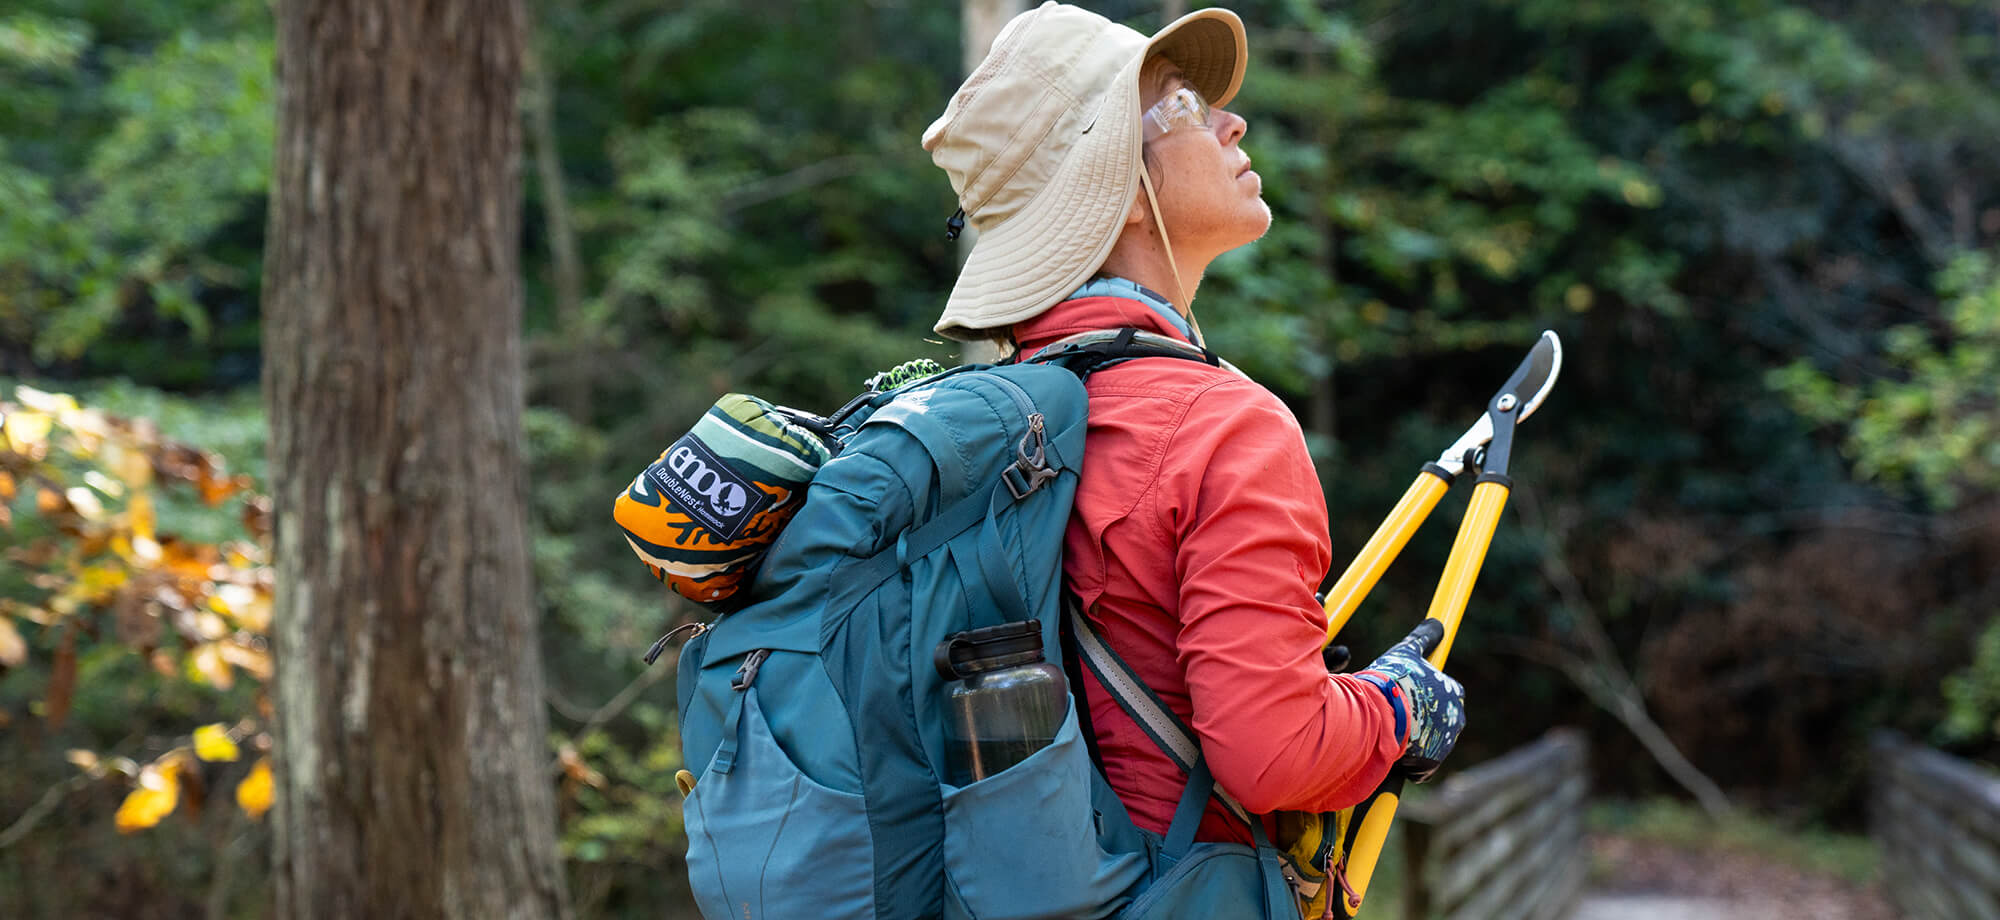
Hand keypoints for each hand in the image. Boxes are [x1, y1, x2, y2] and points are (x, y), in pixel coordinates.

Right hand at [1354, 620, 1464, 782]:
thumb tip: (1438, 622)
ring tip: (1389, 730)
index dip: (1422, 695)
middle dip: (1417, 720)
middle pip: (1435, 721)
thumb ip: (1424, 638)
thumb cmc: (1395, 681)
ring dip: (1409, 739)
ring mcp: (1446, 743)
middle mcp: (1456, 719)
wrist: (1383, 715)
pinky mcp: (1432, 763)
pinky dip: (1406, 760)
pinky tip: (1391, 748)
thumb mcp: (1407, 653)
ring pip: (1426, 742)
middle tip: (1393, 713)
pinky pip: (1419, 764)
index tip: (1406, 696)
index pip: (1442, 695)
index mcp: (1454, 693)